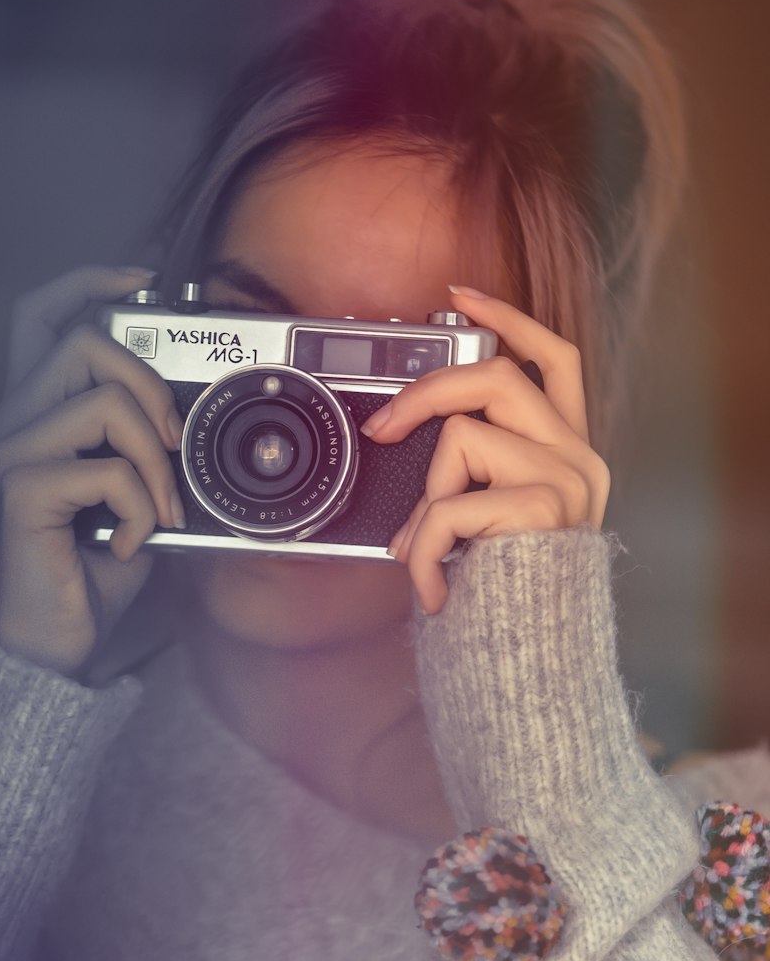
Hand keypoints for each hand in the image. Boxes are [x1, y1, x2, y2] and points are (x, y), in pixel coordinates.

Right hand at [0, 266, 184, 678]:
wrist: (57, 644)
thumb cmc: (91, 570)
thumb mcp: (132, 493)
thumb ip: (143, 443)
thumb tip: (190, 413)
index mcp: (33, 412)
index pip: (42, 315)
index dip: (90, 281)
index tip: (144, 282)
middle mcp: (10, 422)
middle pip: (85, 341)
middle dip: (151, 387)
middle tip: (172, 446)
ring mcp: (8, 453)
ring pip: (104, 401)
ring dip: (155, 459)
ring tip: (157, 509)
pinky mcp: (19, 491)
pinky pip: (106, 469)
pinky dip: (141, 507)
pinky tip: (128, 542)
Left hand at [361, 287, 610, 613]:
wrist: (531, 664)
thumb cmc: (505, 597)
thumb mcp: (489, 523)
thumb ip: (468, 476)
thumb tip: (400, 445)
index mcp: (568, 451)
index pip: (553, 358)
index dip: (508, 319)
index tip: (460, 296)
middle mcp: (578, 458)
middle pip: (497, 377)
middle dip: (425, 393)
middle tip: (383, 428)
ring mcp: (564, 480)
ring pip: (463, 436)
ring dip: (427, 499)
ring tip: (431, 551)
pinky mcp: (542, 508)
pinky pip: (449, 504)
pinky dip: (425, 548)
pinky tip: (434, 586)